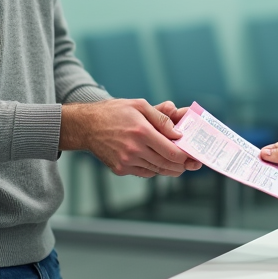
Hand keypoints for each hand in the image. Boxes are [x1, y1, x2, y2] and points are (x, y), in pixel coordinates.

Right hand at [61, 99, 200, 177]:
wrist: (86, 126)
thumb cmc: (114, 112)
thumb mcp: (139, 106)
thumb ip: (161, 118)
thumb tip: (178, 133)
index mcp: (142, 132)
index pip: (172, 152)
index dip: (185, 156)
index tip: (191, 154)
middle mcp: (134, 149)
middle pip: (166, 164)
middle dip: (180, 165)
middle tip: (188, 163)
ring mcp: (126, 161)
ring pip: (156, 171)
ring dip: (169, 169)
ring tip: (176, 164)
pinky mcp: (120, 169)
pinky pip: (144, 173)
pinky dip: (154, 169)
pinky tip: (157, 162)